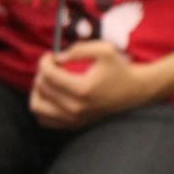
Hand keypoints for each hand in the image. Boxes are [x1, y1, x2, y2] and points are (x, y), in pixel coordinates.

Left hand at [29, 39, 153, 128]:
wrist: (134, 91)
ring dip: (38, 91)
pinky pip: (45, 120)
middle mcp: (76, 108)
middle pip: (41, 88)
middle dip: (41, 73)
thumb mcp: (104, 49)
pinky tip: (52, 95)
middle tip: (52, 66)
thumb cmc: (120, 69)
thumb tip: (57, 58)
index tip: (51, 55)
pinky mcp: (75, 124)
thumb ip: (78, 49)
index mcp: (82, 89)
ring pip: (38, 107)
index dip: (44, 61)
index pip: (48, 74)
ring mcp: (75, 119)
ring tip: (48, 82)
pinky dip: (43, 107)